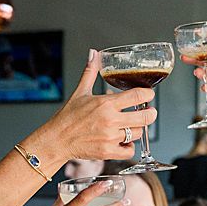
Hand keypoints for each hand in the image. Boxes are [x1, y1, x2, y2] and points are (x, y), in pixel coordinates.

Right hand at [28, 49, 150, 161]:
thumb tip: (93, 54)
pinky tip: (123, 141)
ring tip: (128, 126)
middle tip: (149, 112)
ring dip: (136, 129)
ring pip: (138, 133)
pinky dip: (128, 147)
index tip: (148, 94)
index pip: (138, 96)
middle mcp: (110, 120)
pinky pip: (130, 151)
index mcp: (105, 103)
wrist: (56, 140)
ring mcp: (110, 137)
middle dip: (150, 113)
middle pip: (145, 117)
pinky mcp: (108, 151)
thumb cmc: (67, 117)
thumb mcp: (80, 92)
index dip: (148, 94)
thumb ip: (90, 72)